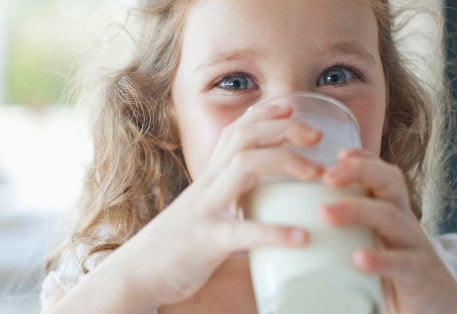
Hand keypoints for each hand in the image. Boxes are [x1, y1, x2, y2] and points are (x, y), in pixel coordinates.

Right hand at [120, 104, 320, 307]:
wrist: (139, 273)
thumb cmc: (179, 244)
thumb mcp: (206, 211)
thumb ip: (232, 200)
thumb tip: (267, 203)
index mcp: (210, 179)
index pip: (235, 132)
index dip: (264, 113)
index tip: (293, 106)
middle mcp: (207, 186)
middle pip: (243, 139)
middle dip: (282, 128)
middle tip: (317, 135)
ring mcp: (205, 210)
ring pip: (242, 168)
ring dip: (283, 162)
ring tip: (316, 173)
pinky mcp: (205, 241)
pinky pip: (241, 231)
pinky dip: (273, 232)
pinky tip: (301, 237)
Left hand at [321, 149, 456, 313]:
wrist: (439, 309)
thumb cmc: (393, 274)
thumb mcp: (370, 244)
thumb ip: (346, 231)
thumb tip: (297, 226)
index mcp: (390, 213)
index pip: (382, 176)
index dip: (363, 160)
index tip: (336, 154)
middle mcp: (404, 223)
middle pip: (388, 184)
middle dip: (359, 172)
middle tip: (326, 176)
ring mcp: (414, 247)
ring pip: (390, 217)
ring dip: (356, 211)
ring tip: (325, 213)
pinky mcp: (420, 275)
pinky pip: (403, 263)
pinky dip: (381, 259)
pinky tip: (359, 258)